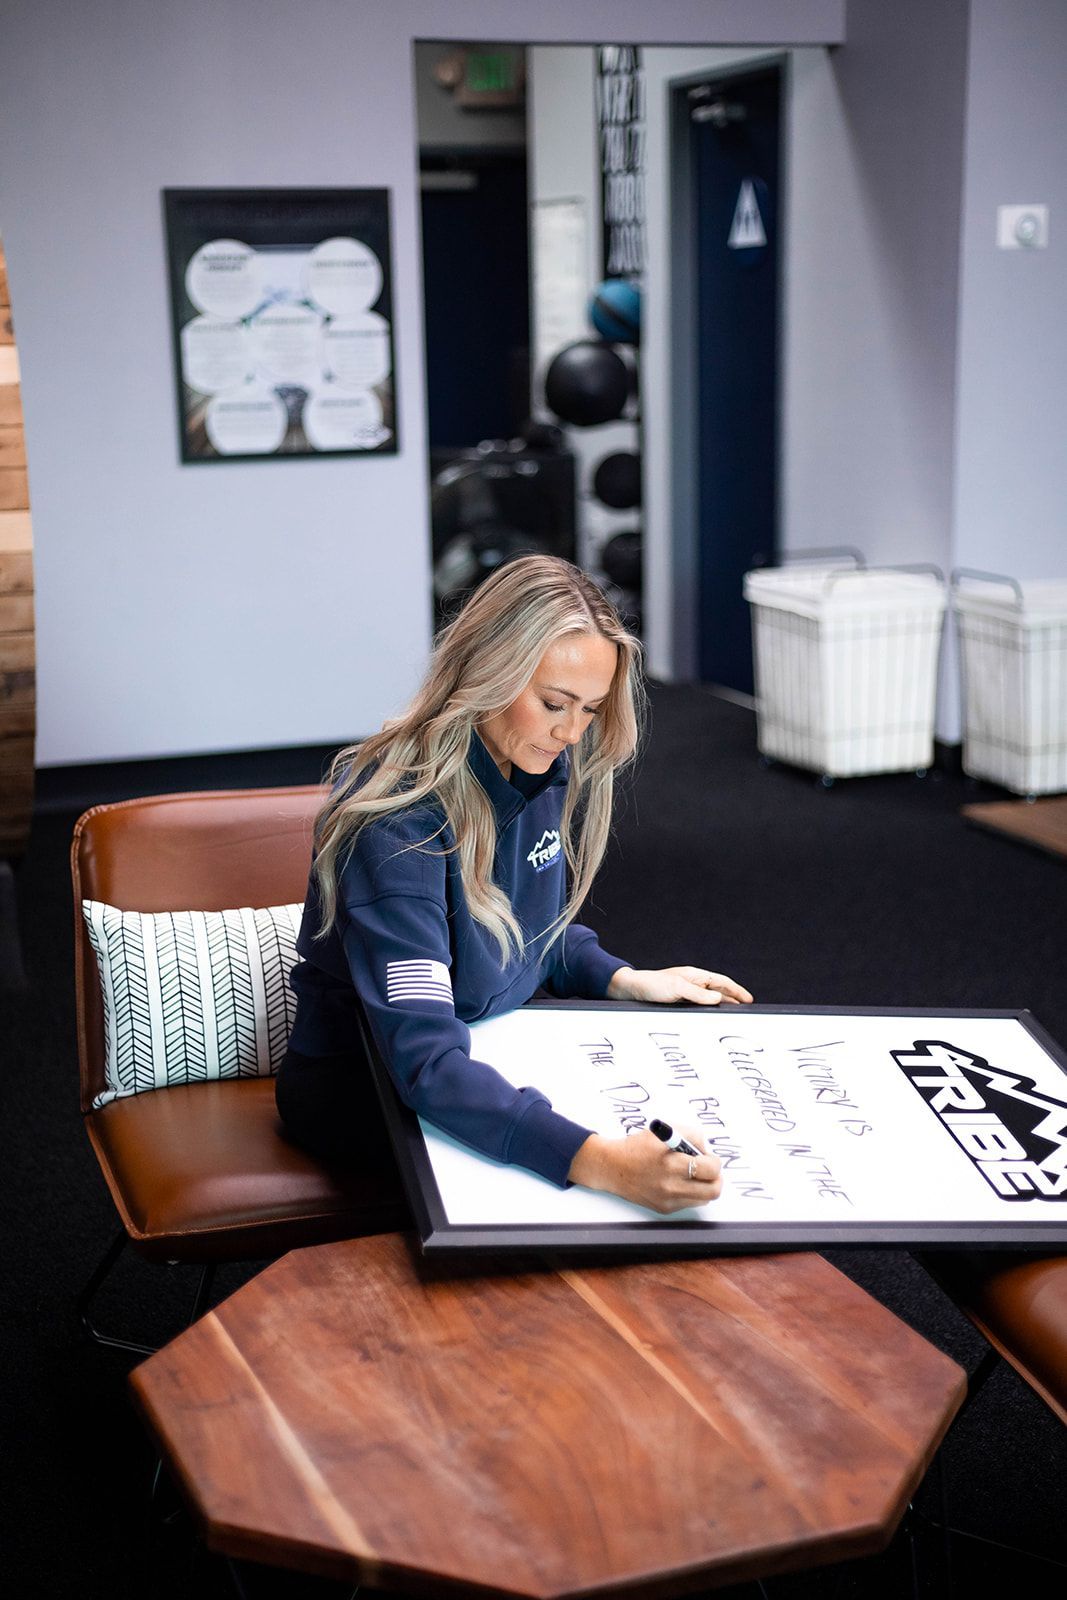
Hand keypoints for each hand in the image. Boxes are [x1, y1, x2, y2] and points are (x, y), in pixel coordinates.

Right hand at [568, 1127, 721, 1213]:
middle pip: (713, 1190)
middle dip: (716, 1178)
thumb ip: (691, 1136)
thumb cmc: (638, 1147)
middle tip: (709, 1170)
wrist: (612, 1167)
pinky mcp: (664, 1208)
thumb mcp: (665, 1131)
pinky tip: (679, 1181)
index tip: (708, 1156)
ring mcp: (668, 1200)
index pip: (710, 1169)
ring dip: (704, 1186)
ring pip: (704, 1199)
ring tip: (693, 1174)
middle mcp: (671, 1185)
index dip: (714, 1161)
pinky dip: (691, 1192)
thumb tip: (706, 1150)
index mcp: (671, 1163)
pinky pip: (689, 1203)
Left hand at [607, 965, 753, 1005]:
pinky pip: (698, 1007)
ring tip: (732, 1017)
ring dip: (721, 1007)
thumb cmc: (651, 985)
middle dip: (733, 1000)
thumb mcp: (676, 988)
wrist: (628, 990)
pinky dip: (708, 1013)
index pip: (722, 982)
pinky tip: (709, 1021)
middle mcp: (692, 983)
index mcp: (694, 976)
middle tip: (747, 1011)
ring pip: (709, 1001)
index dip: (737, 991)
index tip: (750, 1001)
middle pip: (718, 991)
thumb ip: (698, 994)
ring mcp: (685, 993)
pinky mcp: (677, 1002)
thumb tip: (718, 1000)